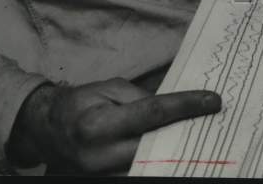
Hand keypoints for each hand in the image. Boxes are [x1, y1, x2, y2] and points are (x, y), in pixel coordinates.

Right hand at [7, 77, 220, 173]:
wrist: (48, 130)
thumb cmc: (81, 103)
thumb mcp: (109, 88)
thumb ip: (140, 97)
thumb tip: (171, 107)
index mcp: (100, 124)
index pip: (153, 113)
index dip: (186, 106)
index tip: (213, 101)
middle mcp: (100, 156)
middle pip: (157, 146)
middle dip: (186, 133)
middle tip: (213, 121)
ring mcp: (102, 176)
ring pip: (150, 166)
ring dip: (176, 151)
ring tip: (200, 135)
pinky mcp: (106, 183)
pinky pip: (138, 173)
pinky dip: (160, 162)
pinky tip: (177, 150)